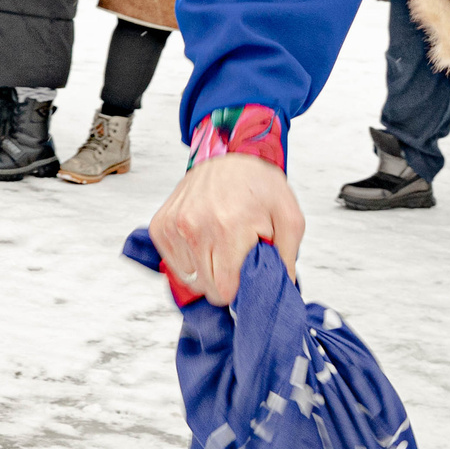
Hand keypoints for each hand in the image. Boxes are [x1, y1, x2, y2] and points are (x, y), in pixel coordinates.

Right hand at [149, 150, 304, 302]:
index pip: (223, 290)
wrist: (230, 158)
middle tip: (235, 259)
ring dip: (204, 270)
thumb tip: (284, 290)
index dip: (238, 290)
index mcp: (227, 228)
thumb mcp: (289, 218)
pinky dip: (187, 259)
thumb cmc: (260, 187)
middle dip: (223, 281)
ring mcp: (173, 224)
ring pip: (187, 277)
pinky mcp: (161, 224)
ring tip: (219, 247)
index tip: (245, 278)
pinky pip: (172, 262)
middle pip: (205, 286)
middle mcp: (194, 226)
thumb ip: (287, 258)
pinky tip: (203, 244)